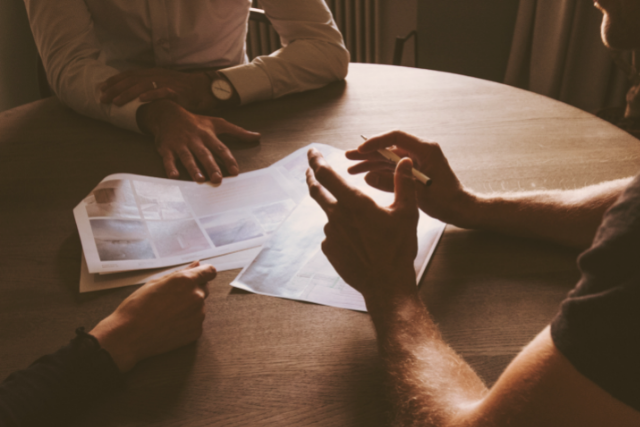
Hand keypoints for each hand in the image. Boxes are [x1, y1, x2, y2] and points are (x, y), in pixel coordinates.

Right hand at [90, 261, 215, 372]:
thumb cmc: (138, 307)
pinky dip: (187, 321)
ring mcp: (198, 315)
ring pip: (199, 306)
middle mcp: (196, 297)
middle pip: (204, 288)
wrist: (129, 337)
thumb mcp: (156, 283)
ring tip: (167, 313)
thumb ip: (181, 272)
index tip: (198, 276)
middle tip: (172, 297)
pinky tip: (170, 324)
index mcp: (186, 281)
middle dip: (193, 289)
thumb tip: (197, 264)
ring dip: (189, 306)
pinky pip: (196, 321)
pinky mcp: (196, 331)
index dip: (204, 272)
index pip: (210, 271)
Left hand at [100, 68, 215, 111]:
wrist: (203, 89)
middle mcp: (157, 75)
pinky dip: (151, 94)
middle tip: (103, 98)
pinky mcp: (176, 91)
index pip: (129, 75)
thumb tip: (132, 95)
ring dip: (128, 93)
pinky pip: (162, 92)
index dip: (114, 80)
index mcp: (152, 73)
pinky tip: (141, 99)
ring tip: (117, 101)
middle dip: (115, 89)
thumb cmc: (182, 90)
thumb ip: (148, 87)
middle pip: (132, 80)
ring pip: (143, 85)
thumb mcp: (162, 84)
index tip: (101, 88)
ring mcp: (166, 82)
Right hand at [137, 99, 259, 182]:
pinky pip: (168, 159)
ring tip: (199, 179)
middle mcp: (195, 140)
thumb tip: (258, 136)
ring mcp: (180, 144)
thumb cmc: (196, 121)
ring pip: (187, 157)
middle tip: (218, 179)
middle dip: (211, 166)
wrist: (167, 114)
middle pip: (204, 154)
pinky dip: (170, 167)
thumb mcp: (217, 123)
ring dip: (193, 169)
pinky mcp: (166, 148)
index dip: (228, 160)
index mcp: (208, 135)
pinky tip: (173, 176)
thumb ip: (238, 132)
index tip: (235, 171)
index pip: (220, 148)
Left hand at [306, 148, 419, 306]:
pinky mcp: (329, 249)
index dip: (316, 161)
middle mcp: (337, 216)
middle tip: (309, 169)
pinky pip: (333, 234)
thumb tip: (403, 161)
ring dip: (338, 211)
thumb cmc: (398, 249)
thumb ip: (403, 184)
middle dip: (312, 177)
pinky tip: (358, 241)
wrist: (387, 285)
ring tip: (363, 226)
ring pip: (330, 214)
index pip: (327, 175)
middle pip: (317, 191)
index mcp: (355, 203)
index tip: (311, 152)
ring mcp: (331, 234)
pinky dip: (341, 231)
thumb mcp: (406, 213)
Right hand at [346, 130, 475, 227]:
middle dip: (368, 153)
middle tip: (348, 157)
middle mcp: (420, 151)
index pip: (396, 137)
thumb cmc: (446, 200)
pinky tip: (365, 176)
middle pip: (389, 147)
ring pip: (388, 158)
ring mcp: (416, 161)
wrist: (460, 209)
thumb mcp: (418, 192)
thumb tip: (369, 176)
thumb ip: (393, 183)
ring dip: (370, 163)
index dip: (376, 142)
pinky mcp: (413, 171)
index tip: (360, 150)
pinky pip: (392, 168)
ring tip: (351, 168)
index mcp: (426, 150)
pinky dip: (379, 171)